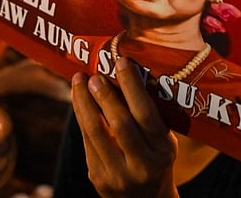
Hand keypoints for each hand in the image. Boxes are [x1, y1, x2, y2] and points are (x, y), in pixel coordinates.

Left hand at [71, 57, 178, 197]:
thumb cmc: (156, 159)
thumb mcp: (163, 142)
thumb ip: (149, 116)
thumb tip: (125, 73)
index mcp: (163, 151)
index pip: (146, 114)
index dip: (132, 86)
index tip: (121, 62)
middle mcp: (142, 165)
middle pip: (120, 124)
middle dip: (104, 95)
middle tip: (94, 73)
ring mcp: (117, 174)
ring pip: (95, 132)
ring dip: (84, 102)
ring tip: (78, 80)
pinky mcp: (97, 177)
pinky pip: (86, 141)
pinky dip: (81, 116)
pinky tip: (78, 100)